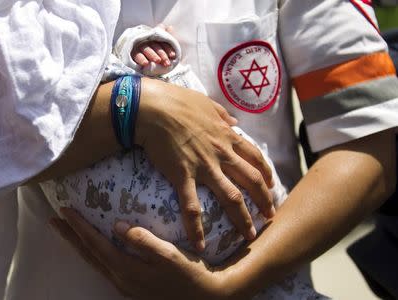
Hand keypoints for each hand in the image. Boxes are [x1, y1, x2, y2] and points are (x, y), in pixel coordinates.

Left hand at [51, 208, 232, 299]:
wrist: (203, 297)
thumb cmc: (188, 274)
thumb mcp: (169, 255)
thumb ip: (143, 240)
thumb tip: (117, 226)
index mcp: (126, 269)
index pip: (96, 244)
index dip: (79, 227)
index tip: (65, 210)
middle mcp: (120, 279)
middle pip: (88, 254)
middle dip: (69, 236)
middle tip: (54, 220)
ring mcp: (124, 284)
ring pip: (94, 261)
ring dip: (78, 245)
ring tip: (66, 232)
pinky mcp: (131, 284)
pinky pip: (104, 265)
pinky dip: (92, 252)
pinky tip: (93, 247)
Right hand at [131, 25, 175, 66]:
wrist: (137, 59)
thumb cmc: (152, 53)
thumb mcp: (159, 46)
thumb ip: (165, 37)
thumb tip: (170, 27)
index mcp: (154, 38)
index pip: (162, 42)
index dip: (168, 49)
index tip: (173, 56)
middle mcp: (146, 40)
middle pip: (155, 45)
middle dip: (162, 54)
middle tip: (167, 62)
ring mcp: (139, 46)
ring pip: (146, 49)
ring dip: (152, 55)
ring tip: (157, 61)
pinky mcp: (133, 52)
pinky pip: (137, 55)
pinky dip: (141, 59)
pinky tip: (146, 63)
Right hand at [136, 78, 274, 250]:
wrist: (153, 108)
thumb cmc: (177, 101)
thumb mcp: (206, 103)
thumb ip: (223, 114)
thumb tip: (235, 121)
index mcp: (227, 136)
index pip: (255, 157)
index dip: (266, 173)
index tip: (271, 185)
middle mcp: (222, 154)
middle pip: (251, 181)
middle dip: (264, 200)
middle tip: (270, 215)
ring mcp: (204, 167)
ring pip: (231, 197)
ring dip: (242, 218)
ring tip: (249, 235)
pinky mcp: (183, 176)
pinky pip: (192, 207)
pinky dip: (196, 227)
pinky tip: (200, 244)